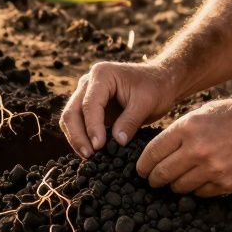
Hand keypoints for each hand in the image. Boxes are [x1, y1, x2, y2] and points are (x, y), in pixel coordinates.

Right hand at [60, 61, 177, 157]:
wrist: (160, 81)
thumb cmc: (156, 87)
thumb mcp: (147, 102)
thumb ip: (130, 121)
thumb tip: (117, 143)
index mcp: (102, 75)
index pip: (90, 104)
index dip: (92, 127)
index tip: (99, 146)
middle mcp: (88, 83)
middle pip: (72, 111)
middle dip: (78, 136)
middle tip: (89, 156)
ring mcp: (87, 95)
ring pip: (71, 119)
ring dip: (77, 139)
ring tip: (90, 157)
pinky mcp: (90, 108)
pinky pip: (79, 124)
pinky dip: (82, 138)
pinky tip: (92, 152)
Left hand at [135, 96, 231, 196]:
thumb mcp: (203, 113)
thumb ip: (180, 131)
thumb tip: (158, 151)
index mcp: (187, 128)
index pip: (152, 153)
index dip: (143, 165)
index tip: (141, 170)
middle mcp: (196, 149)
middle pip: (162, 174)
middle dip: (154, 179)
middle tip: (153, 180)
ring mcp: (212, 169)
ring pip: (179, 187)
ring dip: (175, 185)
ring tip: (177, 180)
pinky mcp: (225, 183)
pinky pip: (200, 193)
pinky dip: (197, 189)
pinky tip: (200, 179)